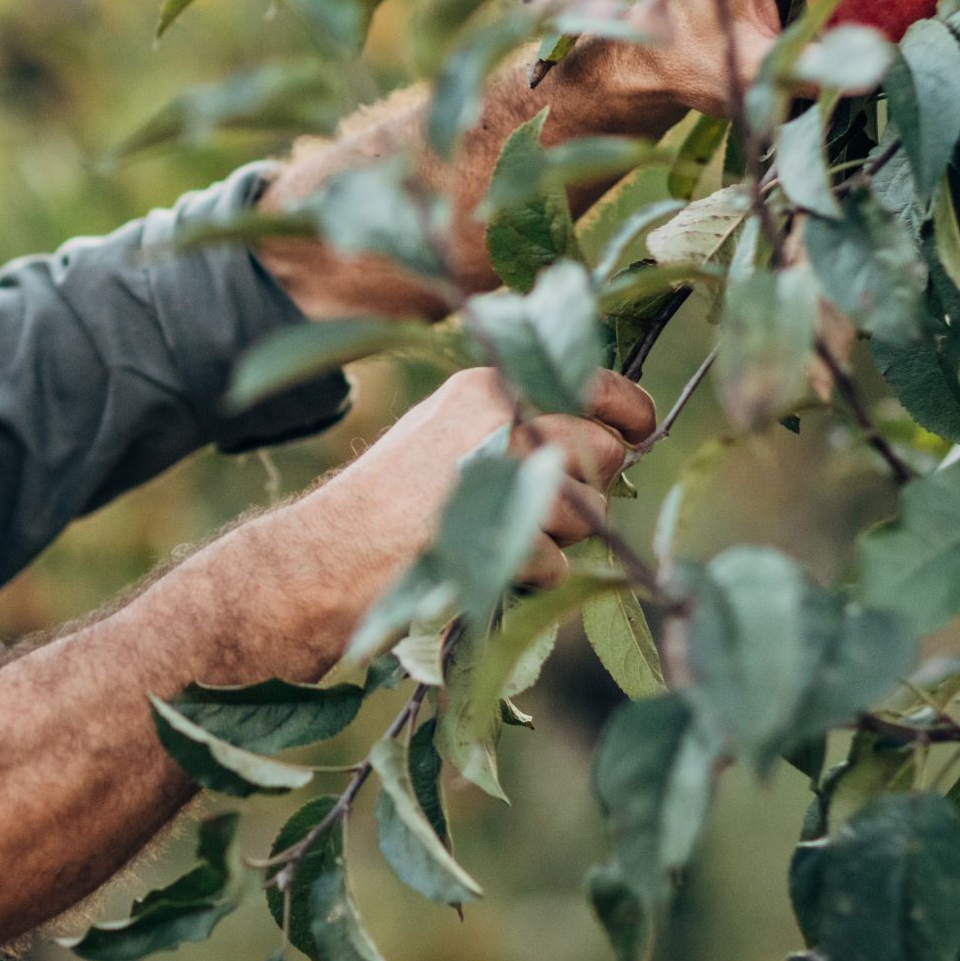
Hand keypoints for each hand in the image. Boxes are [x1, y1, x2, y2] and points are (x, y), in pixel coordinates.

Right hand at [306, 366, 656, 612]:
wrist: (322, 560)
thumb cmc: (386, 504)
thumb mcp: (446, 433)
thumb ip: (516, 424)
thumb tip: (607, 438)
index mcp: (487, 385)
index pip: (595, 382)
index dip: (629, 411)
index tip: (637, 430)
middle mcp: (502, 417)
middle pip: (605, 452)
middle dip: (587, 488)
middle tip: (536, 510)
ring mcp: (503, 476)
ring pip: (590, 513)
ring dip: (557, 539)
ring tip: (492, 538)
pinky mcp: (502, 533)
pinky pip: (558, 565)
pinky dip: (528, 578)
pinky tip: (479, 566)